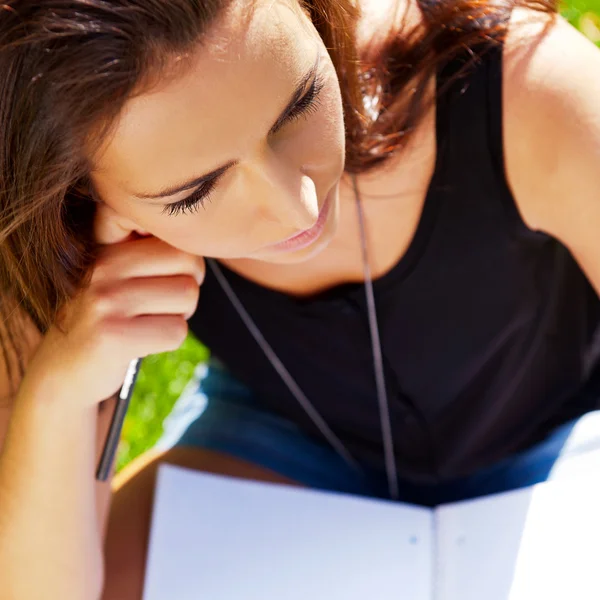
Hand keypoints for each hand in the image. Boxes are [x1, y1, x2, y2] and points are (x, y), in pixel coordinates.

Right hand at [19, 203, 203, 405]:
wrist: (58, 373)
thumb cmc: (101, 321)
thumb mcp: (113, 278)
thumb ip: (146, 253)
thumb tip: (199, 239)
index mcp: (108, 248)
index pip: (177, 241)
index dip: (187, 266)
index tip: (168, 281)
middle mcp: (105, 268)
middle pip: (189, 265)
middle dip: (188, 291)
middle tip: (164, 307)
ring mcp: (107, 302)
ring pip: (187, 297)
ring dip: (179, 316)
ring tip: (151, 324)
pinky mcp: (114, 337)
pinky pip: (176, 331)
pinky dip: (168, 341)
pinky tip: (143, 343)